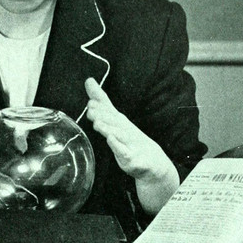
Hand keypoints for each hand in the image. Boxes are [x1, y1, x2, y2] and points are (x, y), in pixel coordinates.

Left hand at [84, 78, 178, 211]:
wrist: (153, 161)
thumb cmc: (131, 140)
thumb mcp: (115, 120)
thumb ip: (101, 103)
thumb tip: (89, 81)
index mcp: (120, 121)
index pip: (110, 110)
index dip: (101, 105)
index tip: (90, 102)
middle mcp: (125, 130)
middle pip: (113, 121)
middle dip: (102, 115)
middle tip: (90, 109)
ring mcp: (129, 144)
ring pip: (118, 135)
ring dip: (108, 128)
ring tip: (97, 124)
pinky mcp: (131, 158)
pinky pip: (124, 152)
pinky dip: (117, 146)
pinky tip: (111, 140)